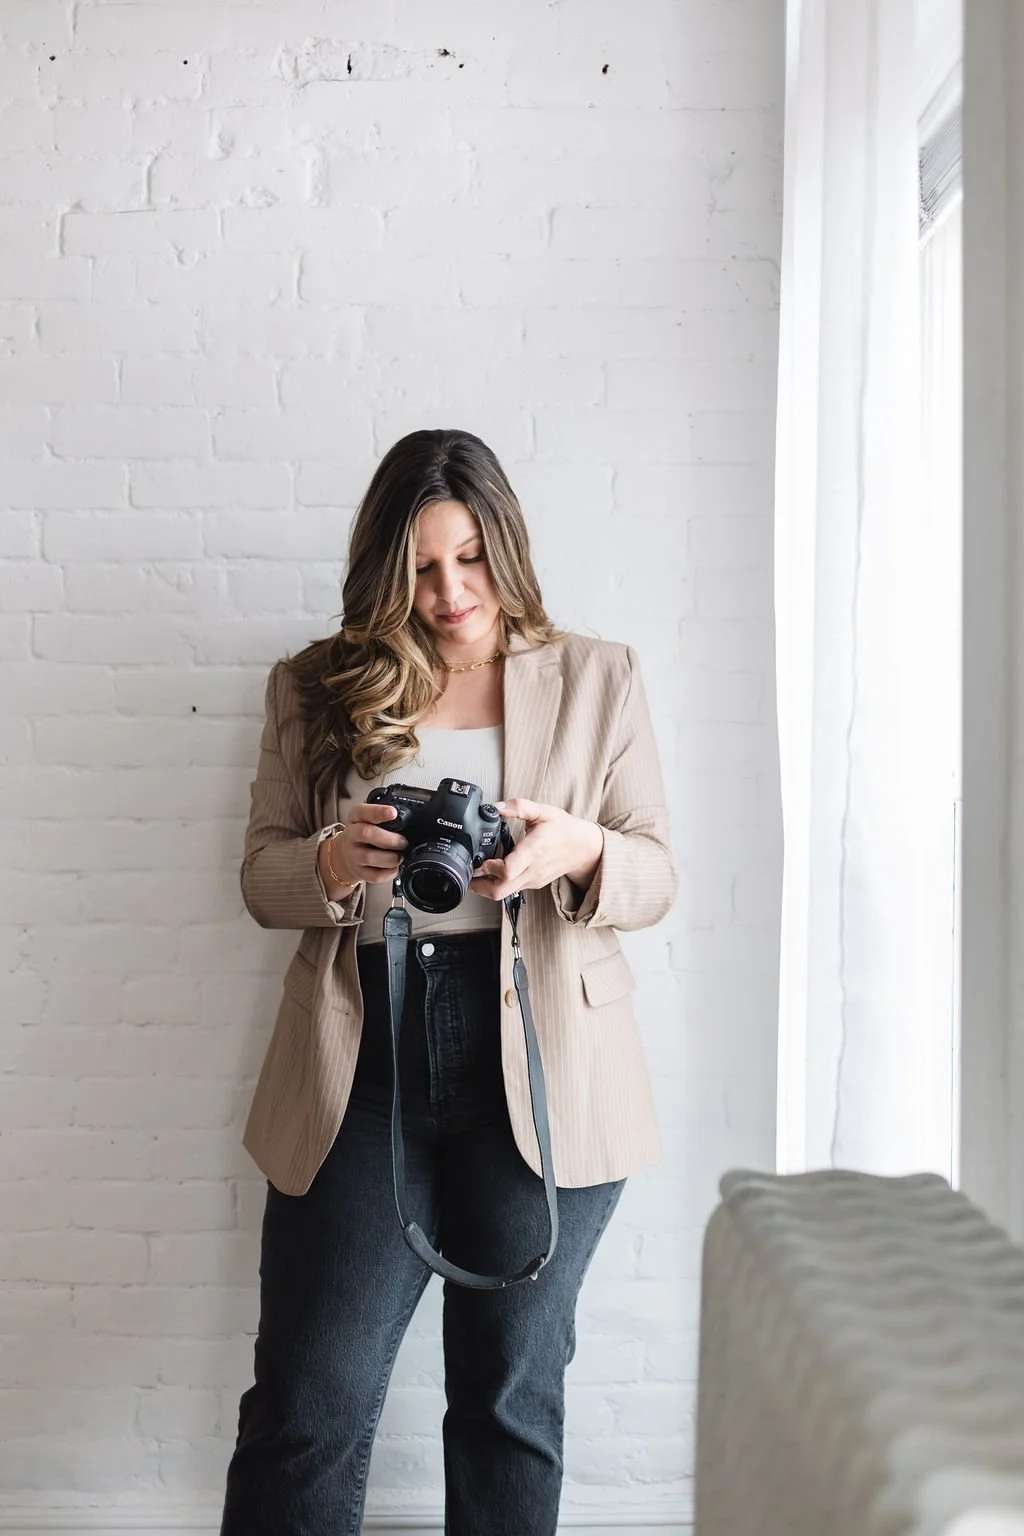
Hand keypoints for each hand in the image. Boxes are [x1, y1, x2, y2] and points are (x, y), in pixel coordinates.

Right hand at [320, 802, 407, 889]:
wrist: (346, 854)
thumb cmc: (363, 833)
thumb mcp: (368, 817)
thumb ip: (383, 814)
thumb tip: (404, 813)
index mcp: (356, 817)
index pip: (363, 811)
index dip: (378, 811)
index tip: (393, 812)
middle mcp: (351, 835)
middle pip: (365, 833)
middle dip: (389, 839)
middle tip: (403, 842)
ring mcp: (353, 855)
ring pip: (370, 857)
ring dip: (391, 858)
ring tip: (400, 856)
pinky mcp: (359, 872)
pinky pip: (375, 875)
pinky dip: (389, 873)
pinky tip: (394, 867)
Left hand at [470, 797, 603, 902]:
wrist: (583, 847)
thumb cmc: (564, 829)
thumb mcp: (543, 811)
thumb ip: (519, 807)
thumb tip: (497, 807)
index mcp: (534, 851)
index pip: (507, 870)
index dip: (489, 868)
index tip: (481, 859)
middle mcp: (532, 870)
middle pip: (500, 891)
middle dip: (479, 885)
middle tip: (470, 873)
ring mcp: (533, 880)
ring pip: (504, 894)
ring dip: (487, 886)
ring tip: (480, 871)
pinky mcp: (533, 884)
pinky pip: (512, 890)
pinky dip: (499, 884)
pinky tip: (495, 871)